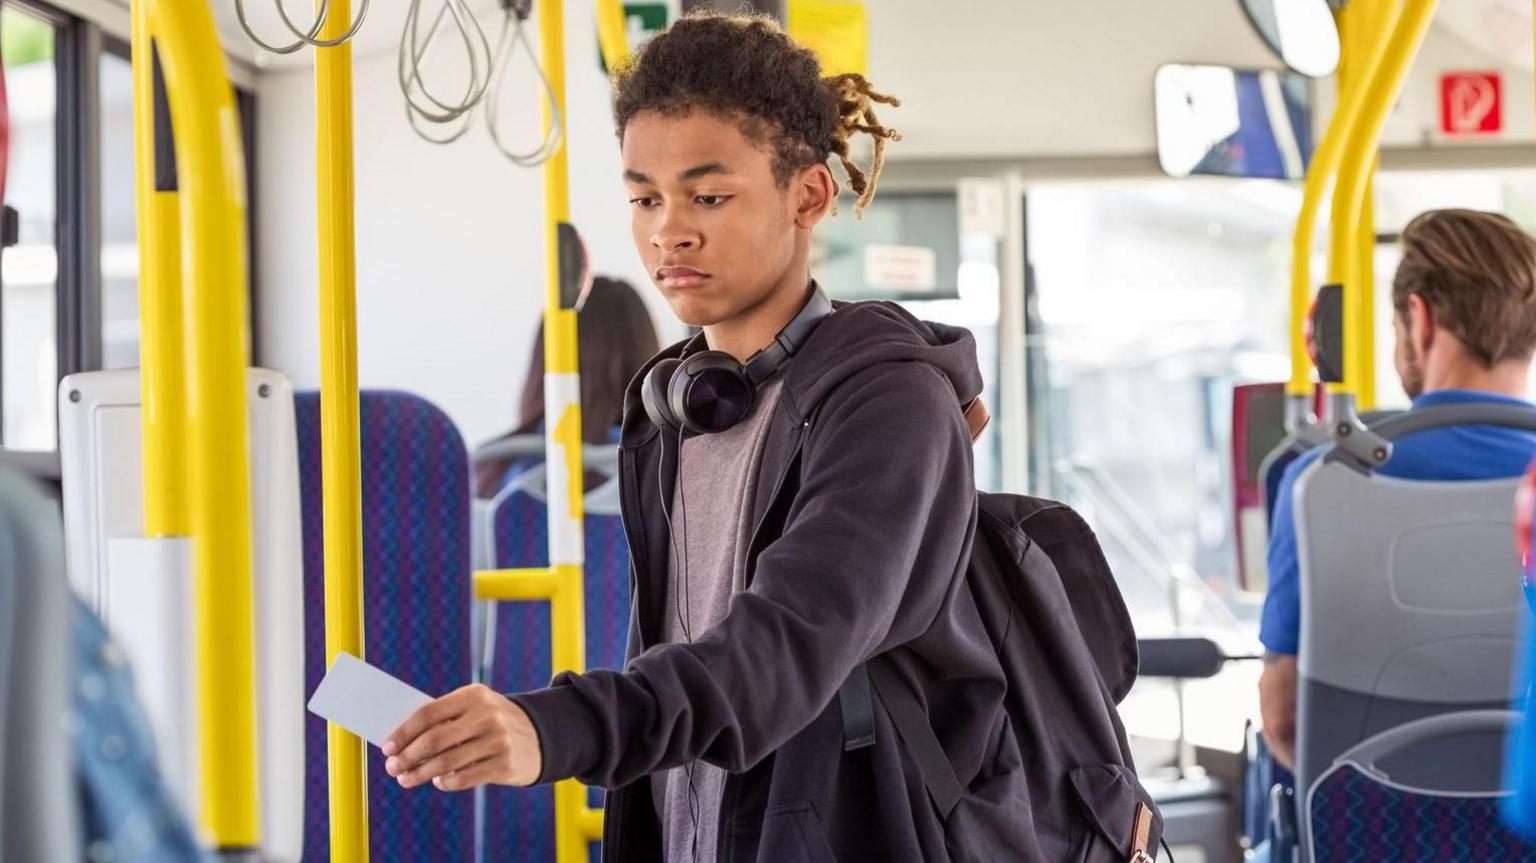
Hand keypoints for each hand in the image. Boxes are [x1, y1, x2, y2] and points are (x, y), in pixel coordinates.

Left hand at [382, 684, 541, 790]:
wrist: (540, 736)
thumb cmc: (490, 722)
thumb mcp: (473, 709)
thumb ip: (443, 719)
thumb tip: (400, 741)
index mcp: (474, 695)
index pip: (429, 713)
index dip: (403, 732)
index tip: (387, 747)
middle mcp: (487, 715)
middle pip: (434, 740)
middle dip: (407, 756)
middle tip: (392, 767)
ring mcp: (498, 741)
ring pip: (446, 763)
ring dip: (419, 774)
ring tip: (405, 779)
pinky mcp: (504, 765)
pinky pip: (463, 778)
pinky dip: (444, 782)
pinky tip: (438, 781)